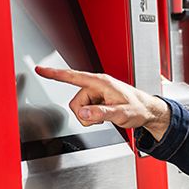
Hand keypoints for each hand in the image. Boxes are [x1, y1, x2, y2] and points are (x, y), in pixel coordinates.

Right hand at [34, 66, 170, 140]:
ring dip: (89, 116)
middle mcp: (97, 85)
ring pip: (79, 108)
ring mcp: (96, 92)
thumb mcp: (122, 114)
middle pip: (75, 101)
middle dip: (84, 114)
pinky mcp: (97, 99)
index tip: (40, 70)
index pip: (73, 76)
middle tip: (101, 119)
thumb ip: (102, 113)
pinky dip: (92, 116)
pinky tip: (104, 115)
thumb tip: (85, 114)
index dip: (55, 74)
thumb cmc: (138, 108)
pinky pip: (85, 110)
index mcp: (101, 83)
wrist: (147, 110)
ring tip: (105, 116)